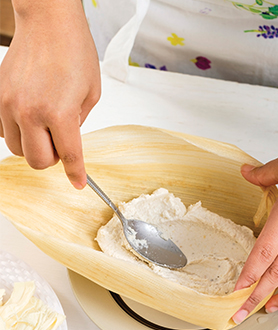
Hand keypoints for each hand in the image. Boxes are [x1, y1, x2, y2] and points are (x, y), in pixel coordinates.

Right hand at [0, 0, 100, 188]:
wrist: (48, 21)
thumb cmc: (74, 50)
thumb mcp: (90, 93)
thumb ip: (78, 123)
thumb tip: (67, 141)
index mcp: (60, 113)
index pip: (68, 156)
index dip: (75, 173)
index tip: (78, 182)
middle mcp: (31, 112)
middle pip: (37, 161)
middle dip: (52, 158)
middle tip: (61, 143)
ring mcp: (10, 104)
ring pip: (17, 149)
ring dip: (34, 146)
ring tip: (46, 128)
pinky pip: (4, 130)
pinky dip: (18, 132)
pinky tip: (31, 118)